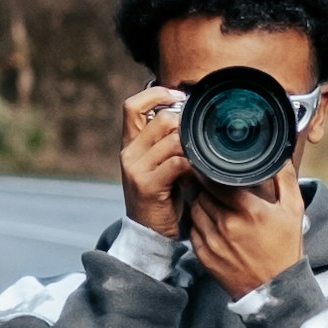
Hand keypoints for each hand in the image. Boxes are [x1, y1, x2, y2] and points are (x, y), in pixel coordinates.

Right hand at [118, 81, 190, 232]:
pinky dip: (193, 165)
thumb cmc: (161, 196)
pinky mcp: (147, 185)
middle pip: (161, 118)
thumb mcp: (158, 164)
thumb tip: (188, 115)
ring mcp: (136, 169)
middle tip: (197, 140)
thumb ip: (166, 141)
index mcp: (130, 144)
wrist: (149, 233)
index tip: (178, 97)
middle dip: (185, 125)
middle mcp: (129, 153)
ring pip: (172, 139)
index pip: (132, 105)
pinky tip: (198, 173)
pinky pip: (177, 163)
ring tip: (199, 159)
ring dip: (192, 147)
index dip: (156, 94)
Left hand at [187, 164, 310, 299]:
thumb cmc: (285, 248)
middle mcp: (228, 225)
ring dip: (200, 202)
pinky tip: (209, 221)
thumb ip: (286, 181)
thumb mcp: (293, 211)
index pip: (217, 181)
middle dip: (205, 186)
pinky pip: (193, 230)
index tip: (208, 165)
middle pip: (203, 193)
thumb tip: (279, 158)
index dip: (210, 171)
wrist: (275, 288)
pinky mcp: (205, 256)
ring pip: (195, 210)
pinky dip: (198, 222)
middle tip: (209, 181)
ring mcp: (214, 242)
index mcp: (250, 211)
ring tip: (209, 200)